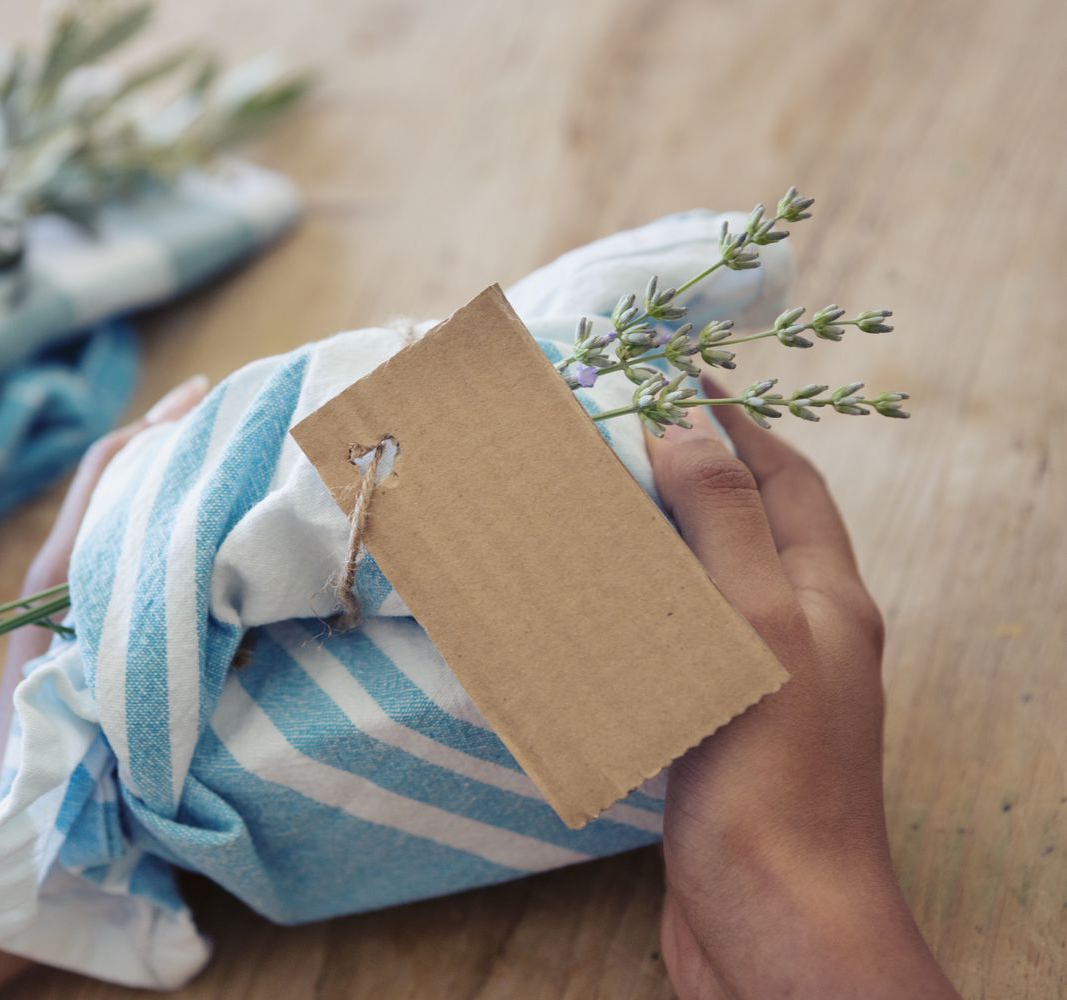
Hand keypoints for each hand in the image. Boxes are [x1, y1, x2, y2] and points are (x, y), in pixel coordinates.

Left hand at [0, 373, 210, 806]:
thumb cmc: (40, 748)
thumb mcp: (94, 664)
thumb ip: (141, 605)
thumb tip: (216, 555)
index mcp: (67, 563)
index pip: (113, 465)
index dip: (159, 424)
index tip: (212, 394)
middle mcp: (69, 571)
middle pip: (126, 484)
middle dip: (180, 449)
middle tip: (246, 428)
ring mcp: (75, 603)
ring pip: (136, 525)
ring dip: (183, 497)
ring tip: (247, 482)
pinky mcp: (88, 637)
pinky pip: (140, 570)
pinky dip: (180, 548)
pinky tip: (228, 566)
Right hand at [644, 378, 956, 998]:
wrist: (772, 919)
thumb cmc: (774, 773)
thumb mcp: (758, 623)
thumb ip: (725, 520)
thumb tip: (683, 421)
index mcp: (826, 595)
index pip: (783, 477)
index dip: (730, 420)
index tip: (666, 374)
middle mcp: (802, 633)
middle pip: (746, 525)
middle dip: (685, 474)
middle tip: (609, 437)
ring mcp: (759, 687)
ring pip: (705, 587)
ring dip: (652, 543)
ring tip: (585, 508)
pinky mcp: (716, 734)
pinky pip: (675, 645)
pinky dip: (634, 612)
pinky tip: (584, 611)